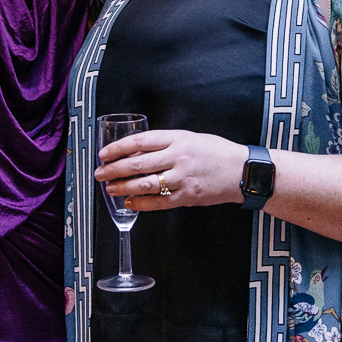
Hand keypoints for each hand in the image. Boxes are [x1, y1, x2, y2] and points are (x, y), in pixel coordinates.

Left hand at [94, 128, 249, 211]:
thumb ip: (165, 144)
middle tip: (100, 173)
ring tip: (110, 188)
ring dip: (123, 187)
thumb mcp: (190, 138)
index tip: (104, 153)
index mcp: (178, 138)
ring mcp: (182, 178)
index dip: (118, 148)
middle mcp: (179, 157)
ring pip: (145, 184)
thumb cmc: (216, 152)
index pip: (140, 142)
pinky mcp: (187, 196)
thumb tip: (135, 152)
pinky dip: (141, 203)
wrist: (242, 171)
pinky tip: (129, 202)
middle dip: (114, 169)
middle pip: (138, 164)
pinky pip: (158, 202)